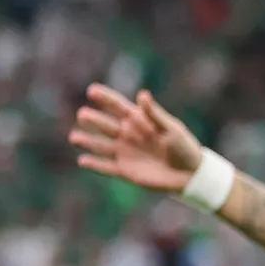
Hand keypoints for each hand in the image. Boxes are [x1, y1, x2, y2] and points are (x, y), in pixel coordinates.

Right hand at [67, 84, 203, 190]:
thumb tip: (142, 94)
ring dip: (88, 141)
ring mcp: (125, 153)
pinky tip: (82, 160)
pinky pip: (106, 167)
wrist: (190, 174)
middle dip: (94, 120)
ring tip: (74, 137)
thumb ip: (154, 113)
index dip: (105, 98)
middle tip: (82, 114)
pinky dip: (95, 164)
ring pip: (102, 145)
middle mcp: (129, 135)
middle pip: (107, 125)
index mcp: (140, 121)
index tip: (91, 90)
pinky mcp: (125, 171)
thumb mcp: (171, 128)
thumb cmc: (184, 147)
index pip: (119, 106)